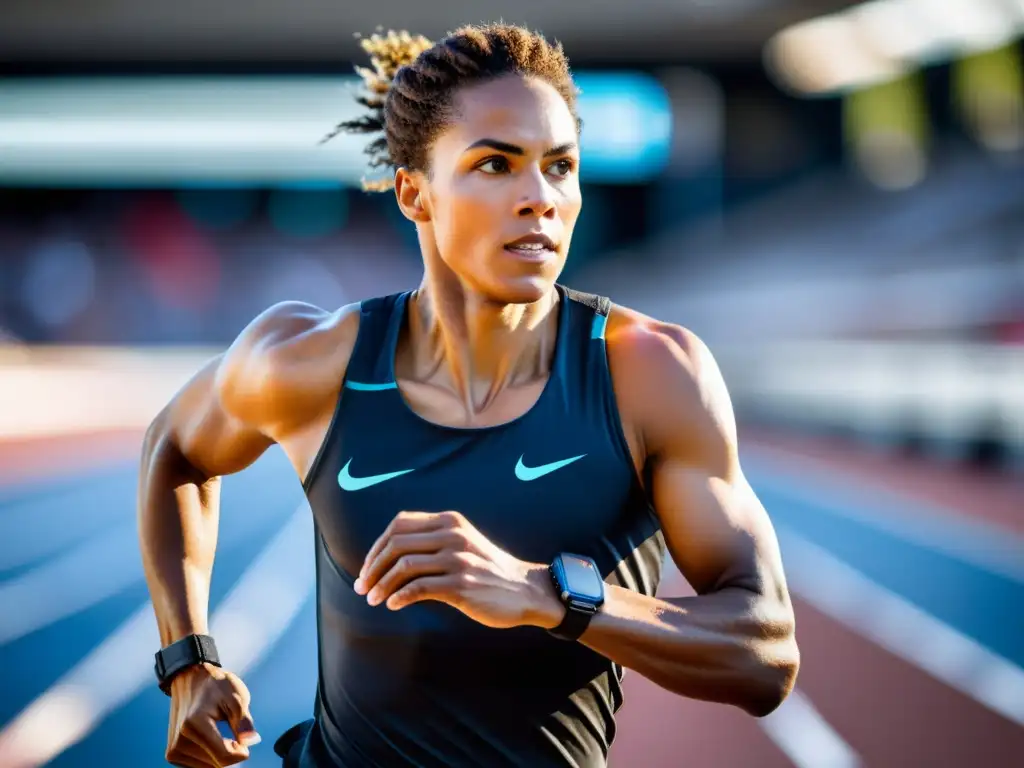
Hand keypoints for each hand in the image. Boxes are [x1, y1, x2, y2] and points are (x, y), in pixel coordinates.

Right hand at [165, 663, 260, 766]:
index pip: (223, 756)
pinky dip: (209, 756)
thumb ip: (244, 721)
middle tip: (231, 729)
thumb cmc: (216, 686)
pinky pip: (199, 765)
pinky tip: (209, 738)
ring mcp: (174, 748)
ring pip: (209, 766)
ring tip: (217, 730)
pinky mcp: (172, 754)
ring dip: (219, 753)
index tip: (245, 739)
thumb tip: (251, 742)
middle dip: (230, 751)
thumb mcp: (236, 696)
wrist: (190, 679)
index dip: (241, 752)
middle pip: (217, 764)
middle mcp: (180, 739)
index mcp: (195, 723)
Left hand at [354, 510, 564, 629]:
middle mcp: (453, 535)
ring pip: (404, 566)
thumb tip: (389, 552)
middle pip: (396, 544)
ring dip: (381, 585)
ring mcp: (458, 559)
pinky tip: (393, 605)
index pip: (399, 524)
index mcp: (449, 521)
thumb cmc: (487, 570)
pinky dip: (399, 597)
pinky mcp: (461, 585)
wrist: (524, 590)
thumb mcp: (462, 542)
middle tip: (362, 587)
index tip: (367, 567)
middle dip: (372, 567)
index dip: (377, 546)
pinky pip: (419, 588)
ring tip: (372, 599)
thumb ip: (433, 539)